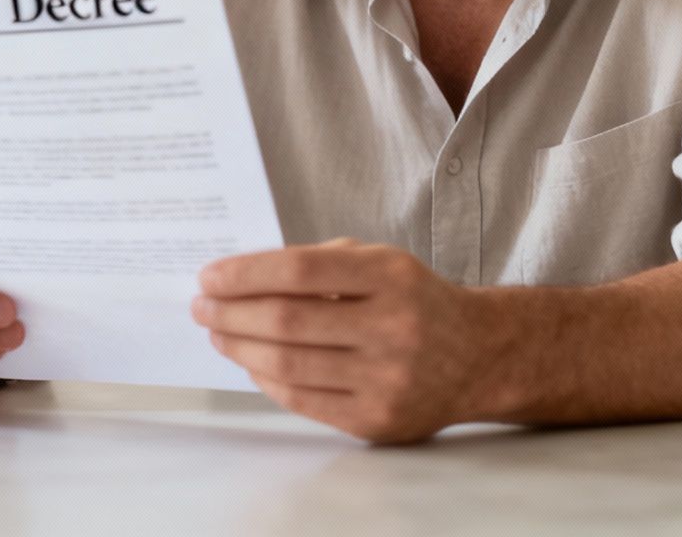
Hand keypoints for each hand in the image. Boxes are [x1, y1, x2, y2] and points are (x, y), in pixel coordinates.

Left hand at [193, 238, 492, 443]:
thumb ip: (319, 264)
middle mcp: (393, 327)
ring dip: (239, 348)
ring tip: (218, 334)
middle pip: (287, 321)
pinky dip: (266, 380)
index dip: (245, 274)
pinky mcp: (377, 419)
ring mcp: (387, 379)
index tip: (209, 276)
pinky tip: (250, 363)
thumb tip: (242, 280)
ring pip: (288, 364)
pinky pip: (303, 400)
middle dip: (231, 313)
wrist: (479, 356)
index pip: (299, 272)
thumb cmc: (414, 301)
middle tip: (202, 307)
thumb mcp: (381, 262)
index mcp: (391, 276)